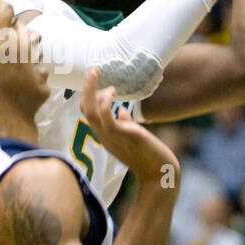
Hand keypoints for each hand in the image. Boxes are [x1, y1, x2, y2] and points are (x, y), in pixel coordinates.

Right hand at [79, 67, 178, 181]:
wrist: (160, 175)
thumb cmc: (148, 157)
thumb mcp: (132, 138)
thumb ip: (125, 124)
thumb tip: (122, 112)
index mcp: (105, 135)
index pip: (88, 113)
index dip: (89, 95)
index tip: (98, 81)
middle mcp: (104, 136)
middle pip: (85, 109)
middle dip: (86, 87)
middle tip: (93, 69)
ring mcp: (112, 137)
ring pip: (91, 112)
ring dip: (91, 90)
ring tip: (96, 72)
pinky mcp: (124, 136)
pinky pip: (106, 119)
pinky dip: (104, 103)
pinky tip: (112, 92)